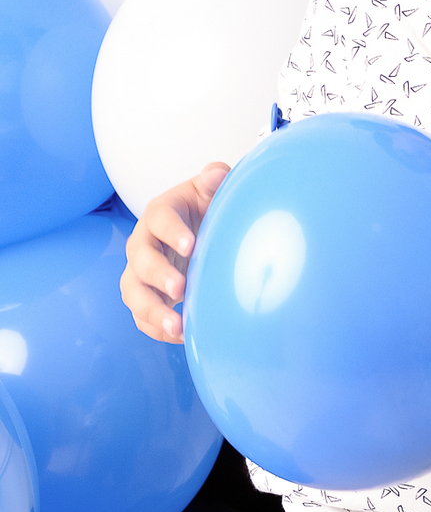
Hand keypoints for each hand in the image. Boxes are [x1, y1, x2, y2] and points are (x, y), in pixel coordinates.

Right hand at [119, 162, 229, 342]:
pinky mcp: (146, 296)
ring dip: (152, 311)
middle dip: (158, 275)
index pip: (160, 221)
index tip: (192, 245)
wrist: (198, 230)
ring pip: (134, 293)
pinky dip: (158, 328)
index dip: (173, 232)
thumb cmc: (204, 209)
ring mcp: (140, 273)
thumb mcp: (209, 190)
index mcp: (160, 214)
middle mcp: (143, 243)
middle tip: (180, 288)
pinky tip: (182, 336)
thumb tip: (216, 175)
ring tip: (177, 326)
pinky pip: (142, 316)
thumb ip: (214, 179)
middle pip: (140, 260)